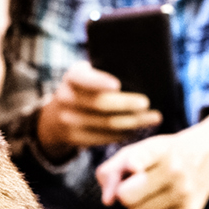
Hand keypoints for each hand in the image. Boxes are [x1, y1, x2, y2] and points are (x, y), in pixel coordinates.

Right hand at [35, 61, 161, 157]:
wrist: (56, 116)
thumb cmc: (85, 90)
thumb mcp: (86, 76)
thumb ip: (104, 72)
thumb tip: (141, 70)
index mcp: (72, 77)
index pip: (85, 79)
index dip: (100, 82)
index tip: (117, 85)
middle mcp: (65, 98)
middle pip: (101, 104)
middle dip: (127, 104)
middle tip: (147, 104)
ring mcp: (67, 120)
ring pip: (107, 124)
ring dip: (133, 122)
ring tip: (152, 118)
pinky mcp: (74, 138)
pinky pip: (104, 138)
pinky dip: (123, 134)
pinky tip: (137, 129)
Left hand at [93, 105, 208, 208]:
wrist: (207, 157)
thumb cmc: (162, 156)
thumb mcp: (137, 151)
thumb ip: (111, 171)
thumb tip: (107, 201)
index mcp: (158, 149)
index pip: (140, 159)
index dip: (132, 164)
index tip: (134, 166)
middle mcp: (174, 170)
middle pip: (126, 197)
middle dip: (125, 194)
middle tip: (137, 186)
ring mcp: (185, 193)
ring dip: (136, 208)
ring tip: (151, 195)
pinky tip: (158, 208)